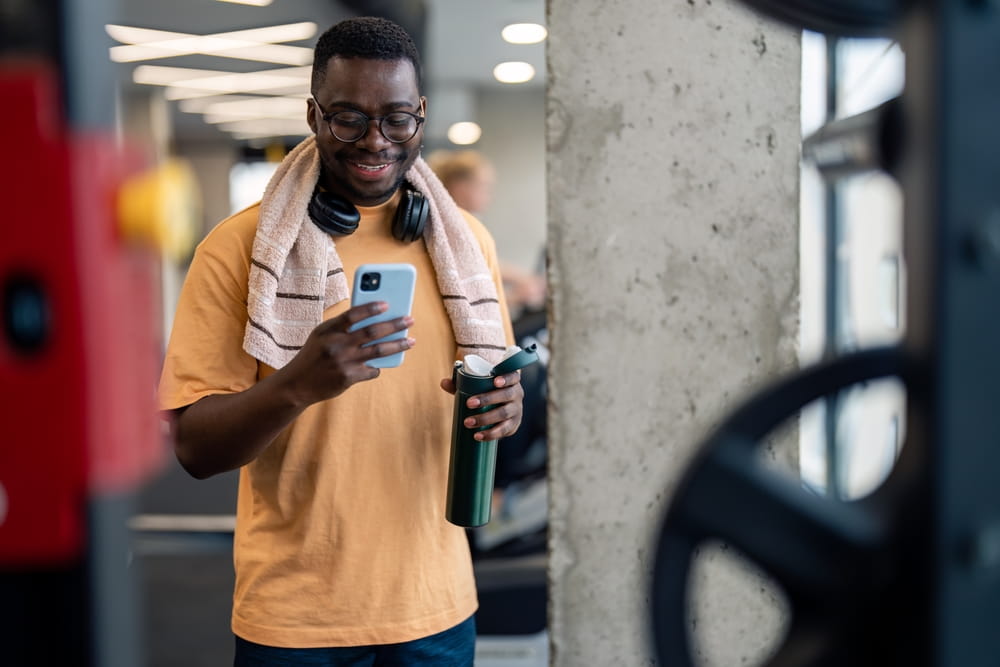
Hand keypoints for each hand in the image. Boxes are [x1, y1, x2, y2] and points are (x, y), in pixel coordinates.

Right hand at [280, 302, 414, 405]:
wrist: (297, 384)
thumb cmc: (315, 355)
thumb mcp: (322, 336)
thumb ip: (343, 327)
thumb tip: (376, 319)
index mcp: (328, 330)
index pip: (353, 314)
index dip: (371, 308)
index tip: (387, 304)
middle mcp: (336, 344)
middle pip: (372, 331)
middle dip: (394, 325)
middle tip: (410, 320)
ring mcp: (343, 362)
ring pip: (378, 351)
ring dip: (398, 345)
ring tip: (411, 341)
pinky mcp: (348, 378)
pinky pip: (372, 370)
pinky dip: (377, 367)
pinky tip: (379, 365)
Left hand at [439, 370, 524, 440]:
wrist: (500, 406)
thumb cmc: (487, 390)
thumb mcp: (476, 384)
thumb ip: (460, 383)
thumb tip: (444, 383)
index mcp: (510, 380)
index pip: (513, 376)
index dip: (506, 378)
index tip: (495, 381)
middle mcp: (516, 394)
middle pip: (506, 396)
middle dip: (487, 399)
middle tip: (469, 404)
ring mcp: (516, 410)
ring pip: (504, 414)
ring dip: (485, 419)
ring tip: (468, 422)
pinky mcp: (513, 424)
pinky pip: (504, 430)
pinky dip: (490, 434)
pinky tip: (478, 436)